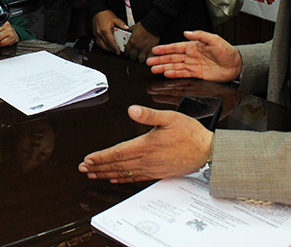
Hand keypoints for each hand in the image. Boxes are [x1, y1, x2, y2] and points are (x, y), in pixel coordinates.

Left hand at [78, 105, 211, 182]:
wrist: (206, 151)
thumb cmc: (190, 132)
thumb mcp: (170, 117)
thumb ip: (149, 114)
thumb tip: (132, 110)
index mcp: (147, 145)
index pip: (118, 152)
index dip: (101, 156)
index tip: (88, 159)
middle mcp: (147, 159)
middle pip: (117, 164)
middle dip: (98, 167)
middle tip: (83, 169)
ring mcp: (152, 168)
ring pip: (124, 173)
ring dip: (107, 174)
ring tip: (93, 174)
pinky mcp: (157, 173)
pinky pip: (135, 178)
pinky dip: (122, 179)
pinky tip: (115, 179)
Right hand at [92, 10, 128, 53]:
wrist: (97, 11)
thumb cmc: (105, 14)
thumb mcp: (115, 18)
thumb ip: (121, 23)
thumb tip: (126, 28)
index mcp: (105, 30)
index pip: (111, 42)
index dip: (114, 48)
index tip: (118, 52)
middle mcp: (100, 33)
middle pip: (106, 46)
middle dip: (112, 50)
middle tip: (117, 52)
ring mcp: (96, 35)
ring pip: (101, 46)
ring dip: (107, 49)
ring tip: (112, 50)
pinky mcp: (94, 34)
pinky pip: (98, 43)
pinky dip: (103, 46)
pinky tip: (106, 46)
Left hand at [124, 22, 158, 62]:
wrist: (152, 25)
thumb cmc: (144, 25)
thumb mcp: (133, 27)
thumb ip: (129, 30)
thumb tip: (127, 30)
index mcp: (131, 42)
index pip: (126, 51)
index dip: (126, 53)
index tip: (127, 54)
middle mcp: (137, 47)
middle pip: (133, 57)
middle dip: (133, 58)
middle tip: (134, 57)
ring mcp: (144, 49)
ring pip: (141, 60)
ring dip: (141, 59)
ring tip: (141, 58)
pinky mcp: (151, 50)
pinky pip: (149, 58)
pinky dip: (149, 58)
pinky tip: (149, 58)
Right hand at [147, 30, 241, 81]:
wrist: (236, 65)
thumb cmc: (227, 51)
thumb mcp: (214, 39)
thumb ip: (200, 35)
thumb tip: (186, 33)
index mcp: (193, 46)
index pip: (176, 47)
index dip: (165, 49)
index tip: (155, 50)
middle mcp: (191, 55)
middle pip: (172, 58)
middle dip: (160, 59)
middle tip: (149, 62)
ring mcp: (193, 65)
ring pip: (175, 66)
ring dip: (164, 67)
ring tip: (154, 69)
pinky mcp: (197, 74)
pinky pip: (183, 74)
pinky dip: (174, 74)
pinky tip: (166, 74)